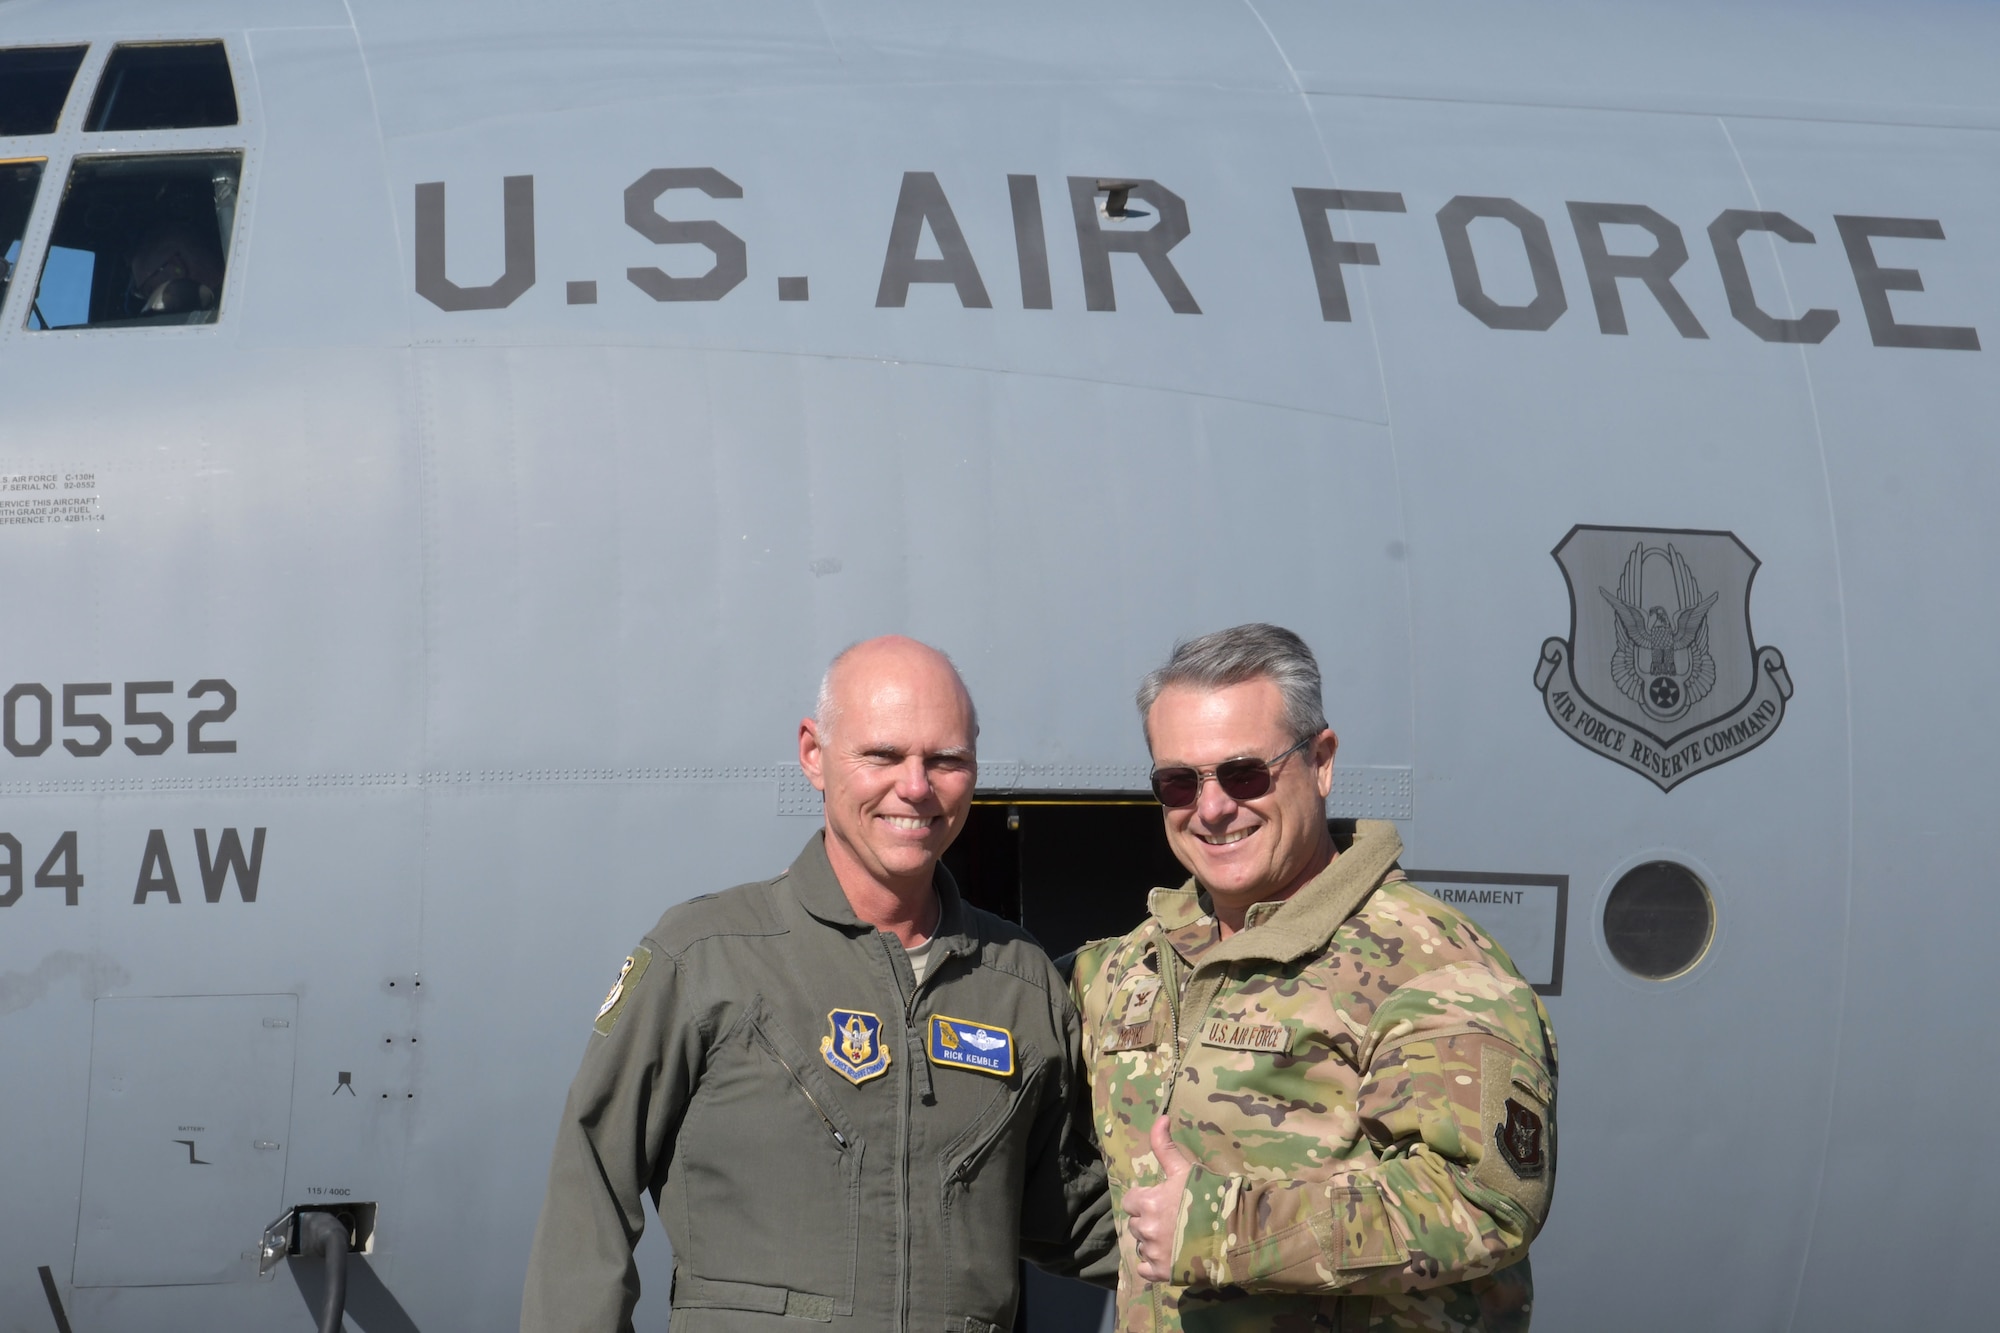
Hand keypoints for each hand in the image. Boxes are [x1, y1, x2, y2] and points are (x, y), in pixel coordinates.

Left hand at [1123, 1116, 1194, 1283]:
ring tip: (1173, 1237)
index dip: (1145, 1199)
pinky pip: (1145, 1269)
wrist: (1233, 1233)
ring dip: (1152, 1242)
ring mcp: (1154, 1253)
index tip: (1161, 1200)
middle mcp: (1146, 1229)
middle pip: (1135, 1224)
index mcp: (1147, 1202)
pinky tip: (1169, 1256)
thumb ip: (1165, 1146)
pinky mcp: (1162, 1273)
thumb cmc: (1209, 1196)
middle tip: (1171, 1219)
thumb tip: (1161, 1118)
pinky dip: (1153, 1264)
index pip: (1132, 1200)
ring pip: (1141, 1245)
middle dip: (1148, 1220)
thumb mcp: (1184, 1168)